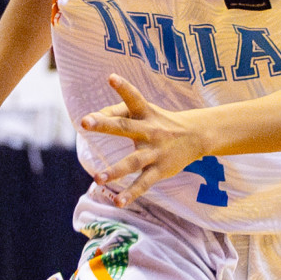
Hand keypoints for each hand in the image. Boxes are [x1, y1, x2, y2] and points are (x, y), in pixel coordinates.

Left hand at [80, 74, 206, 206]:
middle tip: (84, 121)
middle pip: (124, 126)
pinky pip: (144, 183)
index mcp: (144, 113)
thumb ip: (116, 111)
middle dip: (104, 124)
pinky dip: (131, 194)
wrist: (196, 136)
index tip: (111, 77)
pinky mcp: (159, 170)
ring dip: (115, 171)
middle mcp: (149, 130)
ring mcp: (154, 152)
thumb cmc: (158, 121)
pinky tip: (118, 202)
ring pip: (133, 162)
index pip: (133, 97)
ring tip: (98, 178)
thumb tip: (94, 116)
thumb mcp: (142, 111)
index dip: (123, 87)